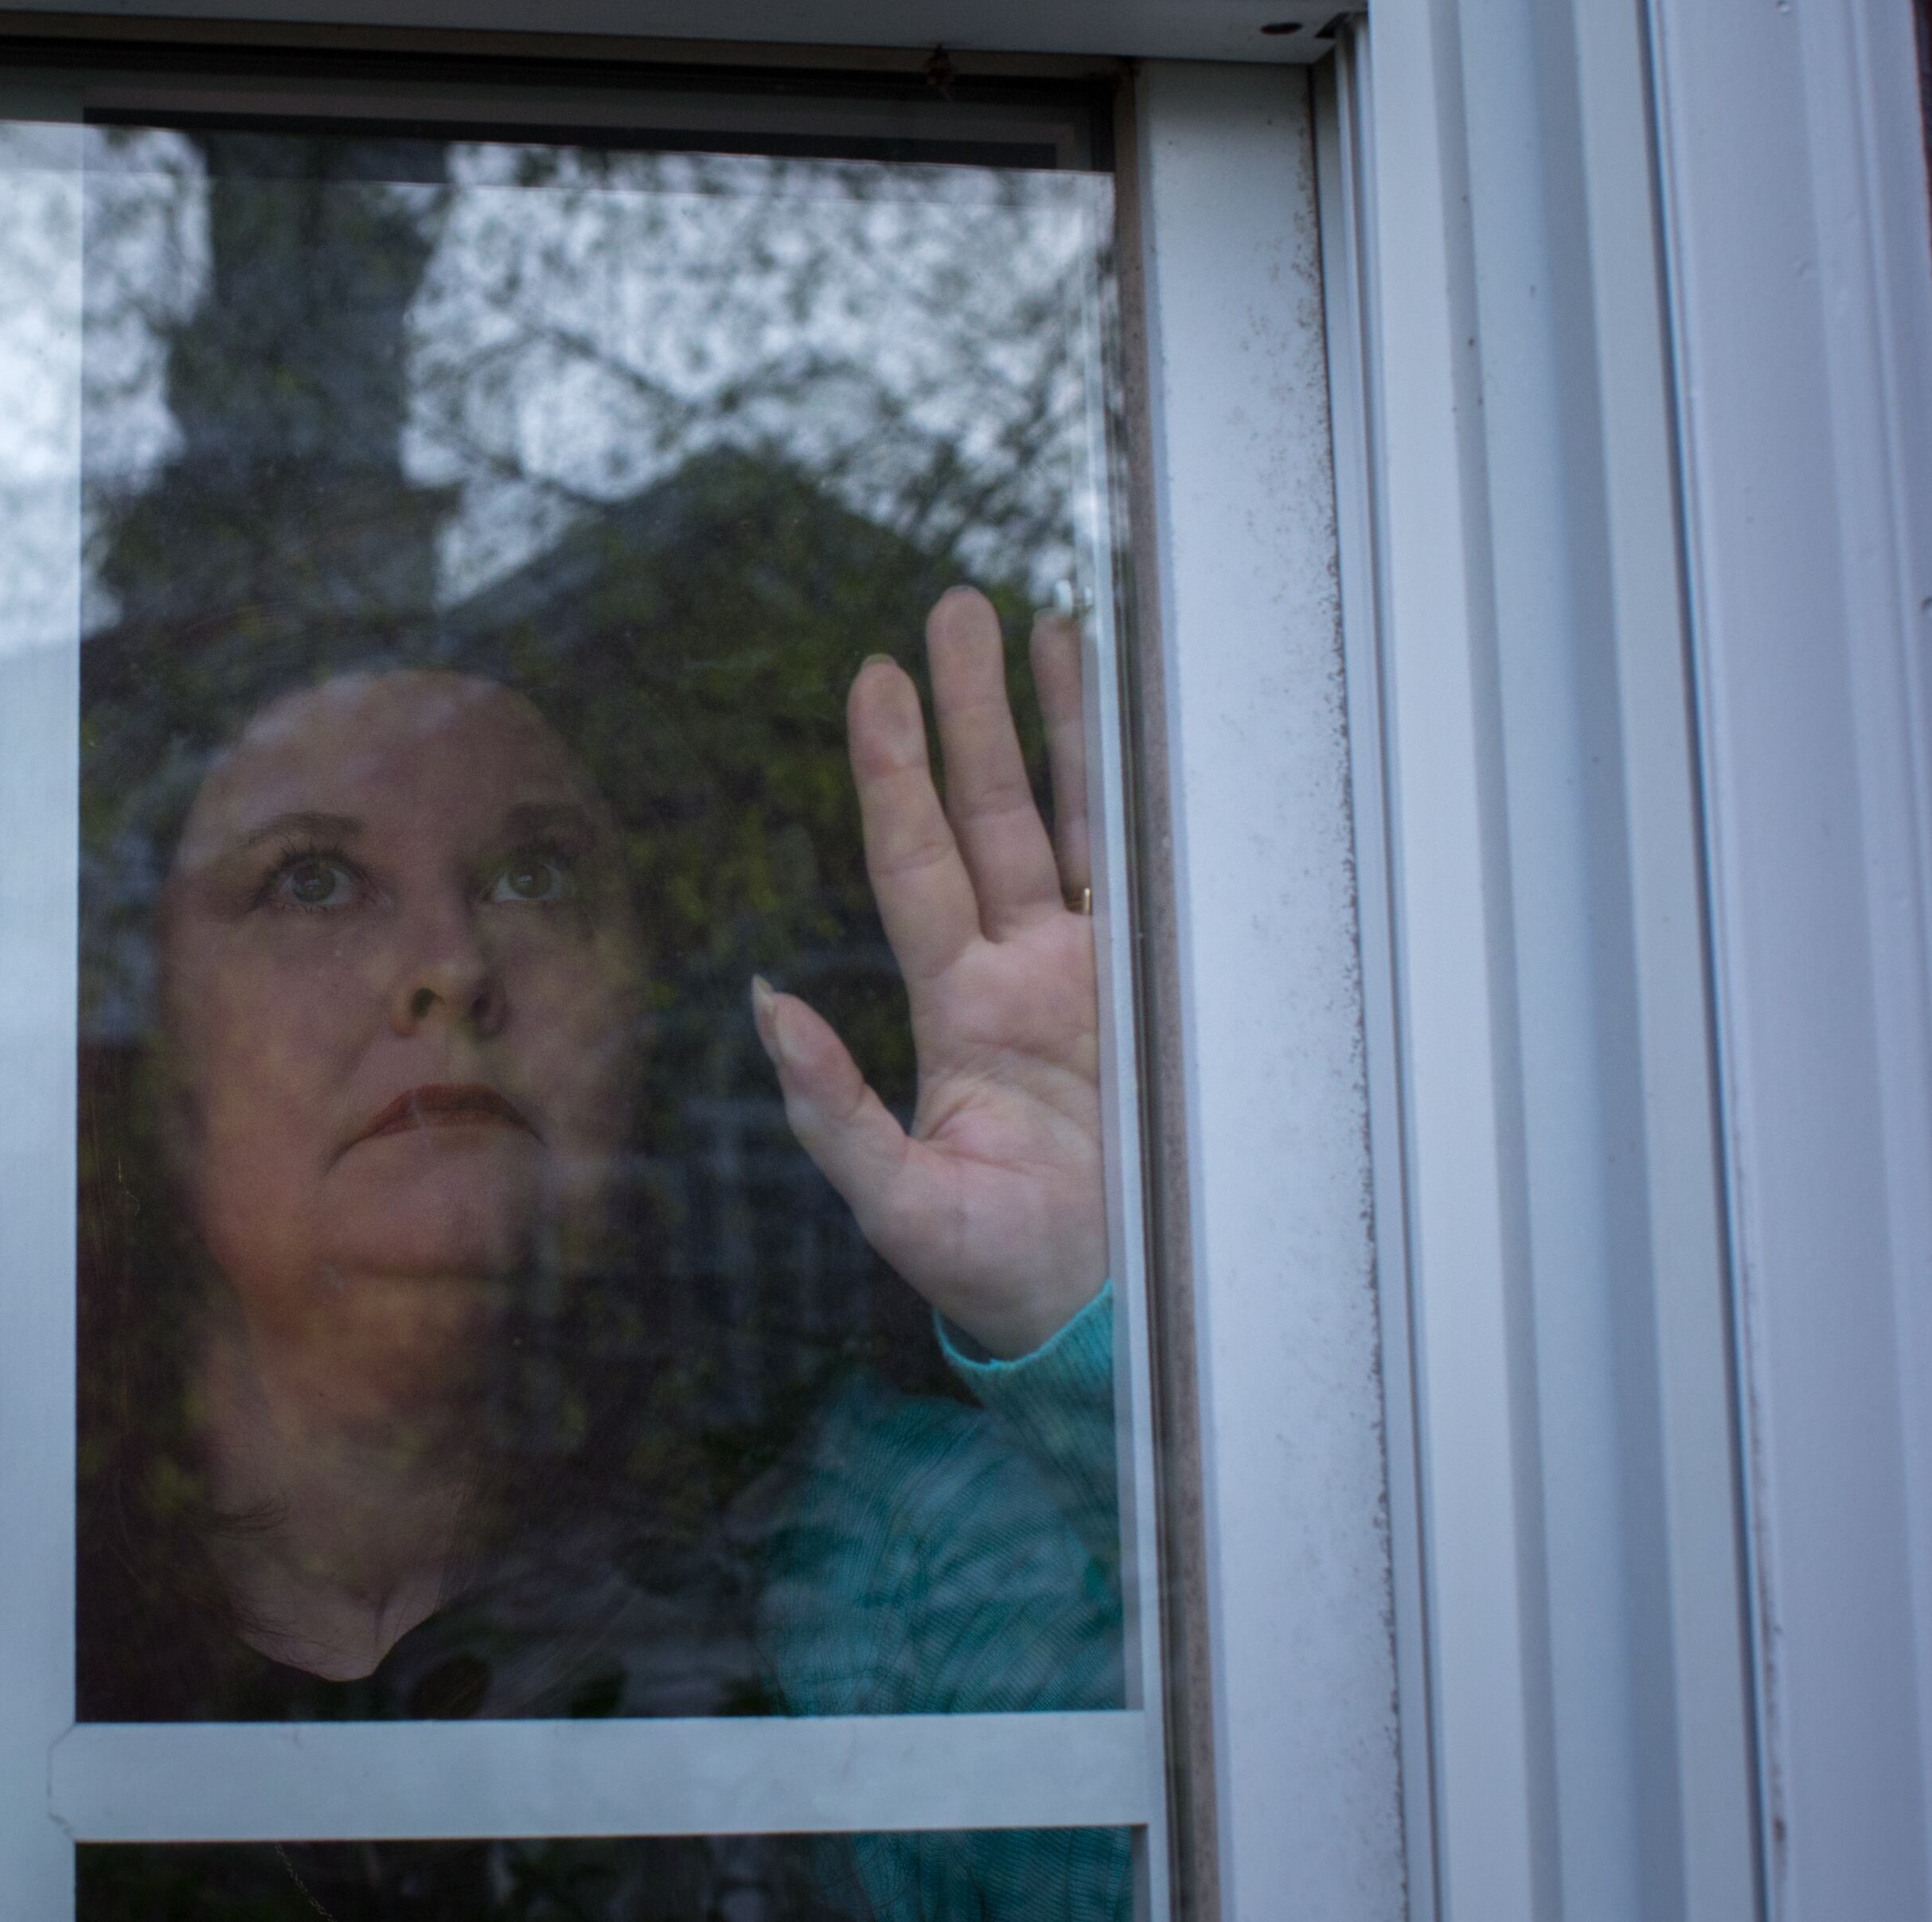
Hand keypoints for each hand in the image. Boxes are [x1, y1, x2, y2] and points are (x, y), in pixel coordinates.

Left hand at [751, 588, 1104, 1360]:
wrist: (1115, 1324)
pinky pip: (1155, 872)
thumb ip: (830, 1108)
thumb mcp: (899, 1204)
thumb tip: (763, 1001)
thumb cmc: (1002, 1278)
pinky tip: (1148, 722)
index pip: (917, 860)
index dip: (894, 771)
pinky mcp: (1169, 993)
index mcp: (960, 1010)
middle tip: (953, 606)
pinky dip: (1150, 794)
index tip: (872, 677)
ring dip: (1062, 728)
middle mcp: (1026, 973)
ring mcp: (1102, 976)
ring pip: (1076, 823)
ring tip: (1050, 626)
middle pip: (993, 811)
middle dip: (974, 712)